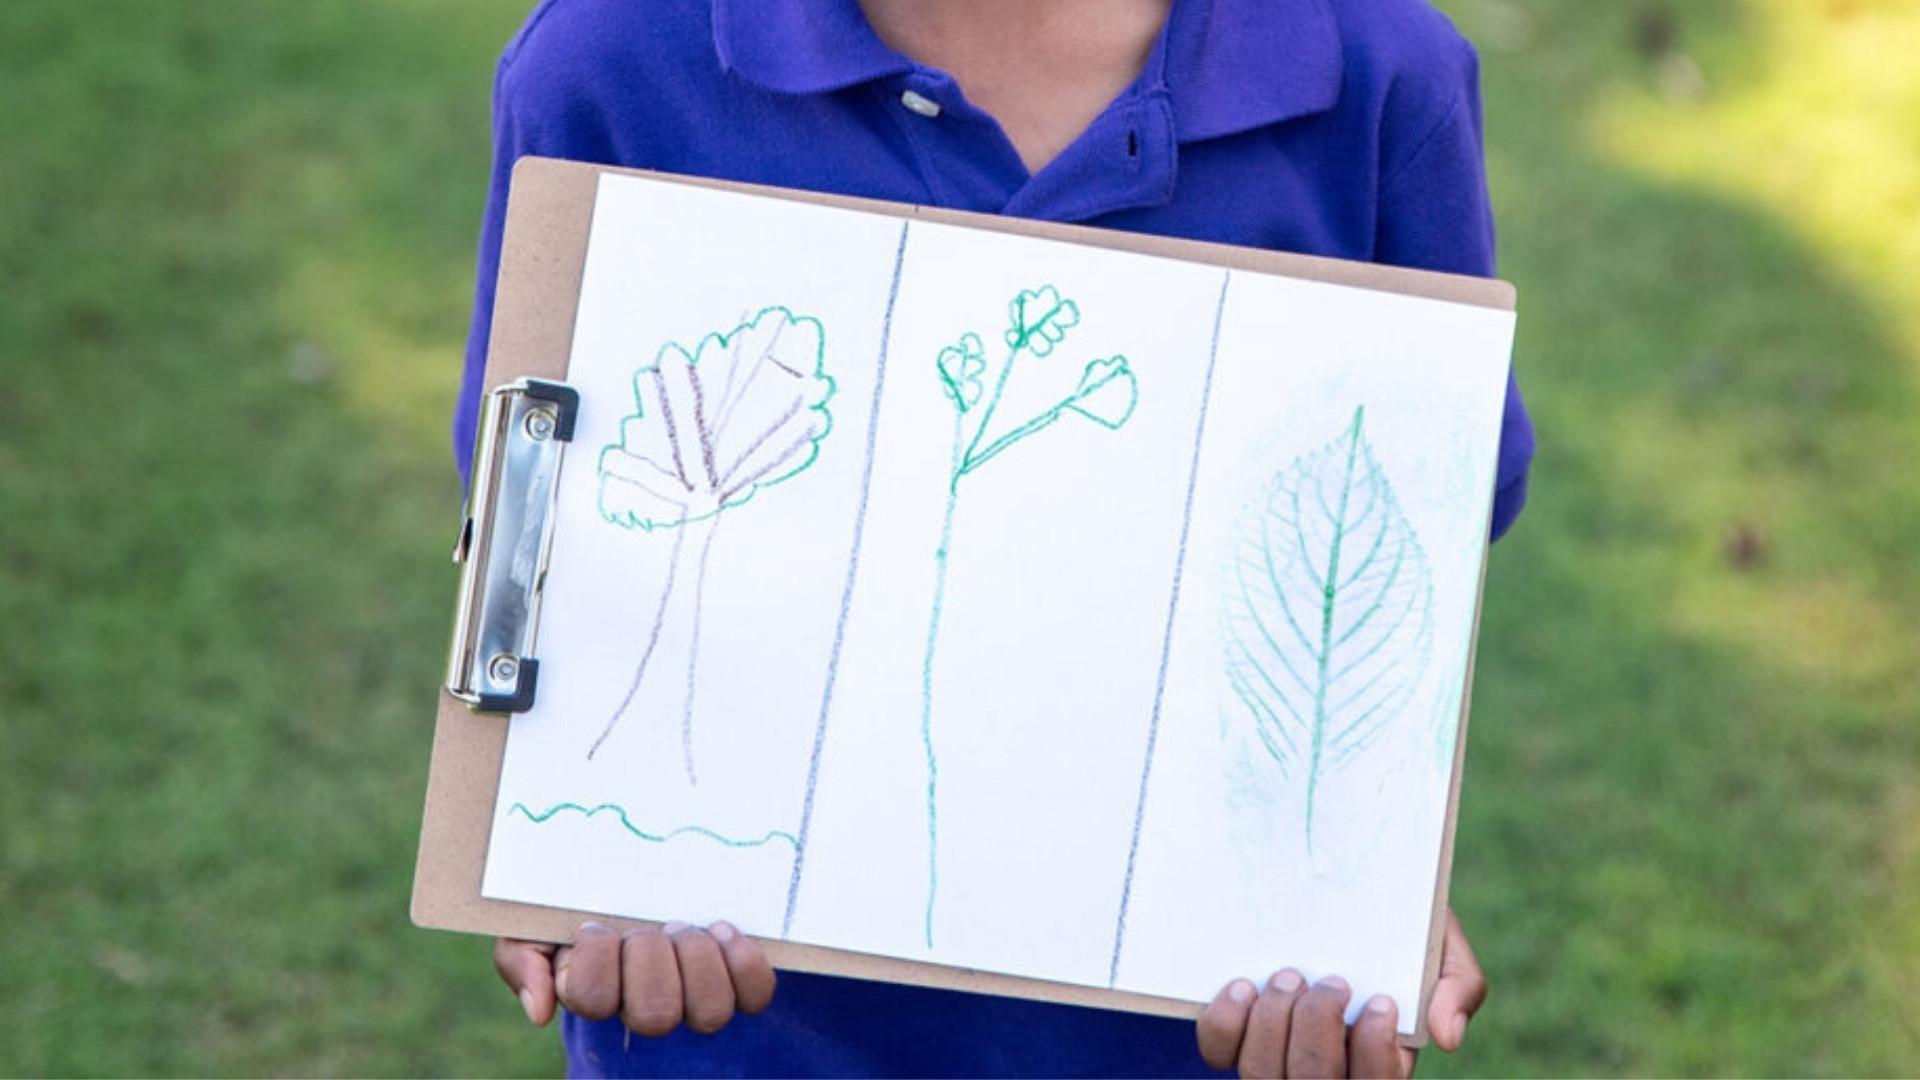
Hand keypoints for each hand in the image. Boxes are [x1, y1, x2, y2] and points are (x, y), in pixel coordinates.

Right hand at [494, 920, 775, 1035]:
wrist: (637, 873)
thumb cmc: (580, 901)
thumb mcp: (532, 920)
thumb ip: (520, 959)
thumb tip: (540, 1011)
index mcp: (594, 990)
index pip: (591, 998)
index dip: (594, 958)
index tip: (594, 922)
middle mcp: (647, 1003)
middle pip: (654, 1015)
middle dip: (649, 958)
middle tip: (647, 925)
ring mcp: (695, 996)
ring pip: (708, 1012)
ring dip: (697, 960)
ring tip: (683, 925)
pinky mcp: (739, 981)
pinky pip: (755, 994)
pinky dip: (743, 961)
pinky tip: (723, 929)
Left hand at [1195, 909, 1485, 1077]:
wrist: (1343, 886)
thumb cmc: (1401, 926)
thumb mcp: (1442, 943)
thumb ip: (1459, 985)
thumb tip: (1446, 1037)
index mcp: (1382, 1058)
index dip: (1374, 1052)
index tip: (1381, 1000)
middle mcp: (1326, 1067)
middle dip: (1318, 1029)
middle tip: (1331, 980)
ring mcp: (1274, 1054)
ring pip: (1261, 1074)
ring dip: (1271, 1025)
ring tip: (1287, 977)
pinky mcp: (1233, 1033)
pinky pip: (1218, 1051)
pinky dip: (1225, 1023)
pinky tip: (1243, 987)